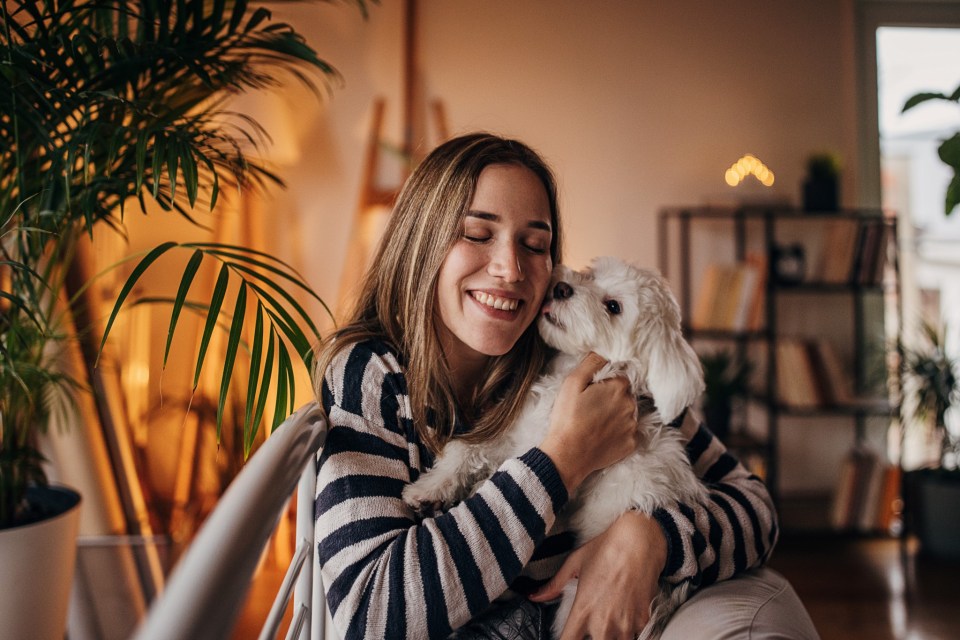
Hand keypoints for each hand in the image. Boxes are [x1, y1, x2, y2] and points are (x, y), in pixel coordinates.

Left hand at [529, 511, 667, 639]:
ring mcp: (625, 624)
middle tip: (591, 627)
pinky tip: (625, 617)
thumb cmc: (606, 549)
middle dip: (592, 639)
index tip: (568, 637)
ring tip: (609, 622)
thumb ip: (554, 585)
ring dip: (612, 636)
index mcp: (583, 610)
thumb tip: (534, 596)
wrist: (640, 542)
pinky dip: (629, 630)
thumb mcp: (574, 563)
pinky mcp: (643, 621)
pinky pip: (635, 635)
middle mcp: (603, 622)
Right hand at [539, 352, 638, 491]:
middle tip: (591, 407)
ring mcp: (632, 426)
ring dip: (616, 414)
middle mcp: (630, 405)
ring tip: (595, 422)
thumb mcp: (572, 382)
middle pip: (625, 394)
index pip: (619, 376)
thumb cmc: (567, 417)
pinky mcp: (631, 444)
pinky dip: (618, 433)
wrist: (568, 455)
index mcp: (618, 387)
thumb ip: (591, 363)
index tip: (592, 392)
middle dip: (611, 398)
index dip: (605, 383)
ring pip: (627, 413)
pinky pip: (628, 433)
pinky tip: (602, 435)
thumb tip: (604, 352)